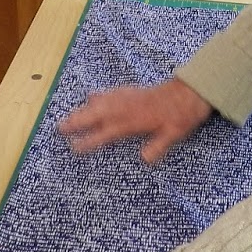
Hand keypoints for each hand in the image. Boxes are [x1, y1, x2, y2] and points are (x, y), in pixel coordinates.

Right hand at [58, 79, 211, 164]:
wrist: (191, 91)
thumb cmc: (183, 115)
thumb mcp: (174, 133)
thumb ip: (158, 145)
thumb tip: (144, 159)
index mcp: (134, 120)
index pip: (107, 132)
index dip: (90, 140)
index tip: (75, 147)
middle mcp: (127, 108)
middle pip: (96, 114)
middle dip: (77, 121)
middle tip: (60, 128)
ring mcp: (128, 97)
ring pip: (100, 102)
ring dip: (83, 109)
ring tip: (68, 116)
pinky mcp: (133, 91)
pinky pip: (110, 93)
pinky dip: (98, 96)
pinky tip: (92, 96)